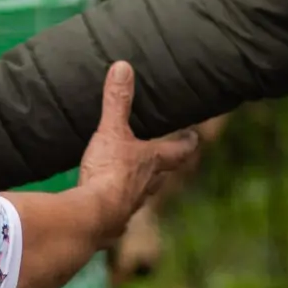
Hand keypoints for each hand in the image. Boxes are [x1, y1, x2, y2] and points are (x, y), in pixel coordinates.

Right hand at [75, 62, 200, 240]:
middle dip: (164, 166)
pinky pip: (118, 209)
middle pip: (162, 175)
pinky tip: (106, 203)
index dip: (187, 143)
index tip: (194, 137)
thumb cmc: (109, 172)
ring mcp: (130, 205)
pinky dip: (115, 203)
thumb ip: (117, 101)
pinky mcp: (112, 221)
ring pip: (141, 194)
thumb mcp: (111, 131)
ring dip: (140, 186)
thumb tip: (123, 67)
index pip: (178, 151)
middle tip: (167, 157)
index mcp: (152, 162)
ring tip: (134, 180)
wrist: (92, 216)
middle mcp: (146, 186)